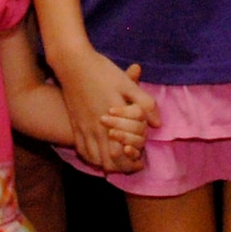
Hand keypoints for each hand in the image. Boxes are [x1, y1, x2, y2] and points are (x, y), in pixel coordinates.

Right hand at [58, 52, 159, 170]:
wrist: (72, 63)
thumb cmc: (102, 72)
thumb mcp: (127, 84)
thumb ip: (144, 104)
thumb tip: (157, 124)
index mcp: (113, 120)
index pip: (123, 153)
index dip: (133, 161)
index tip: (141, 161)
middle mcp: (97, 129)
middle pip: (109, 162)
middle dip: (121, 168)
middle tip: (131, 164)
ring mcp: (84, 128)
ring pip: (95, 159)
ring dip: (107, 164)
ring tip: (117, 161)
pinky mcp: (75, 125)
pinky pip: (82, 150)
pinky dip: (92, 158)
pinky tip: (99, 154)